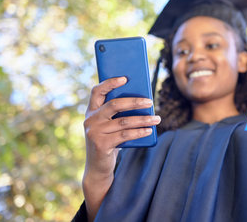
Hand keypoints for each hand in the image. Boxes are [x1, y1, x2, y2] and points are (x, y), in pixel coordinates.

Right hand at [82, 76, 159, 220]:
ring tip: (157, 118)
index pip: (97, 91)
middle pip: (114, 104)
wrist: (97, 168)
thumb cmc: (108, 141)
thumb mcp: (110, 126)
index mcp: (91, 111)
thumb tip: (143, 101)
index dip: (110, 82)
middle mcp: (90, 120)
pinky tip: (149, 130)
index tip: (125, 78)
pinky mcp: (101, 144)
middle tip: (150, 101)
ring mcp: (94, 132)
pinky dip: (139, 132)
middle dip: (134, 102)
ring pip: (123, 121)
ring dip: (143, 119)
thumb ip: (118, 114)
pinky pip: (125, 135)